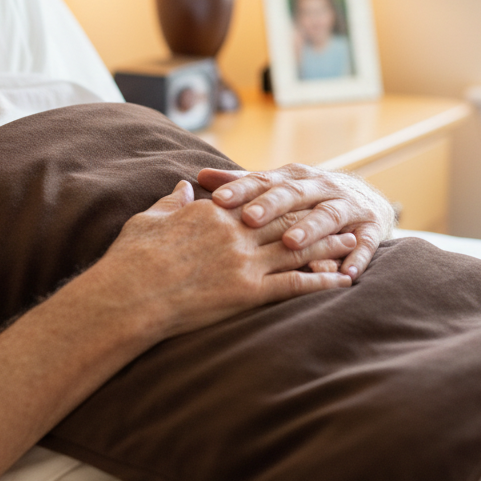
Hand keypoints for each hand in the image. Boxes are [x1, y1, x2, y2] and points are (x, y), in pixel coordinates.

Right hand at [87, 180, 356, 341]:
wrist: (128, 294)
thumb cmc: (131, 259)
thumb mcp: (149, 219)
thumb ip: (171, 202)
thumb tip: (183, 186)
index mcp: (213, 212)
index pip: (254, 201)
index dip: (282, 199)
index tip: (300, 197)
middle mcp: (235, 231)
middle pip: (285, 220)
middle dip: (316, 216)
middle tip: (342, 213)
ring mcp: (244, 261)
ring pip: (297, 248)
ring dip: (328, 245)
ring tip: (352, 241)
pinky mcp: (248, 291)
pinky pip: (294, 285)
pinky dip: (322, 282)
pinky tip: (341, 281)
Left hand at [197, 165, 394, 280]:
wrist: (366, 201)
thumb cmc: (308, 200)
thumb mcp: (278, 189)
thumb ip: (242, 185)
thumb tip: (199, 176)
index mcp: (294, 178)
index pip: (263, 182)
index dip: (241, 190)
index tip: (217, 200)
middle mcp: (322, 188)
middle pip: (294, 194)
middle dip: (272, 206)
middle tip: (249, 219)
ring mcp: (348, 207)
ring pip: (329, 216)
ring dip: (311, 229)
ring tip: (292, 243)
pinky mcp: (372, 230)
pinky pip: (366, 244)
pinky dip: (357, 257)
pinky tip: (345, 273)